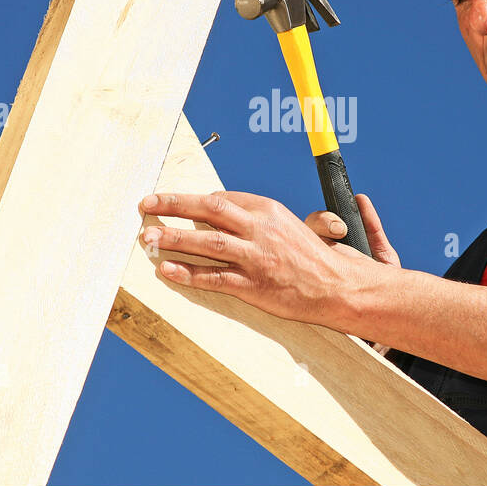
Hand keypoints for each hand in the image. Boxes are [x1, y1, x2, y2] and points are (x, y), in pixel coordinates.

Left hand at [137, 190, 391, 328]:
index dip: (194, 200)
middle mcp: (260, 229)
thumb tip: (235, 212)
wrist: (340, 287)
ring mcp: (255, 257)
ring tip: (148, 237)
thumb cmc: (320, 258)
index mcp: (269, 210)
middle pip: (208, 209)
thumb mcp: (294, 225)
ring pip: (206, 241)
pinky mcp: (253, 285)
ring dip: (173, 238)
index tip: (173, 201)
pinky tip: (166, 270)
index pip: (223, 198)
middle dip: (173, 204)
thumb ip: (265, 219)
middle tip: (146, 203)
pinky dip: (187, 273)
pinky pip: (213, 277)